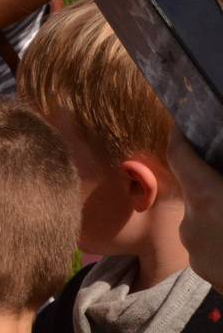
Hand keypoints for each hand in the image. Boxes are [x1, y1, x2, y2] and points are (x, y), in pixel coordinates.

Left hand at [167, 132, 222, 292]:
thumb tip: (221, 165)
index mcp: (205, 198)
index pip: (178, 155)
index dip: (180, 137)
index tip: (183, 124)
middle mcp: (190, 223)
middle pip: (194, 189)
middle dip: (211, 179)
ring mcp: (194, 251)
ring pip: (203, 218)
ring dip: (219, 210)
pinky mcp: (203, 272)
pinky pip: (209, 242)